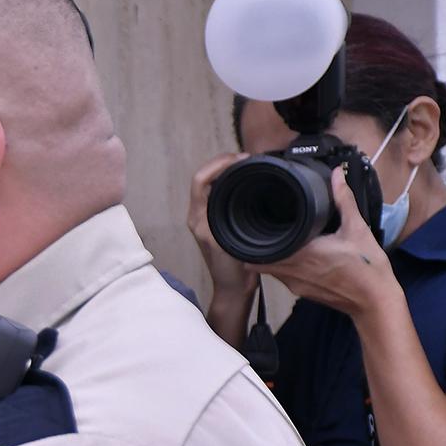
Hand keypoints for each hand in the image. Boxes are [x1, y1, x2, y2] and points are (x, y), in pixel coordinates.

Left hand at [188, 151, 260, 309]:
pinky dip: (231, 180)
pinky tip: (247, 180)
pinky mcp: (214, 220)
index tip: (240, 159)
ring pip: (211, 183)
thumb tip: (233, 193)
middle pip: (204, 176)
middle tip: (246, 157)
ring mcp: (205, 217)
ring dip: (227, 170)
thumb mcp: (229, 242)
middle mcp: (198, 215)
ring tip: (248, 164)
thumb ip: (225, 219)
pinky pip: (219, 192)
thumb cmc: (231, 270)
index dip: (218, 164)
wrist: (233, 288)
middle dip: (223, 162)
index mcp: (199, 218)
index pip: (200, 180)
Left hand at [261, 167, 406, 322]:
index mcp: (300, 255)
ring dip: (271, 256)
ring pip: (270, 270)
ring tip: (278, 239)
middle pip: (258, 261)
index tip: (253, 224)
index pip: (259, 251)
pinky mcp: (301, 292)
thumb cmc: (368, 267)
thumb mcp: (357, 229)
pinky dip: (283, 266)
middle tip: (263, 229)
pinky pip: (283, 277)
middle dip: (259, 246)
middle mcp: (291, 272)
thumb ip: (344, 200)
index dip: (252, 238)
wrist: (375, 301)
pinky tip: (295, 254)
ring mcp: (294, 285)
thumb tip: (336, 175)